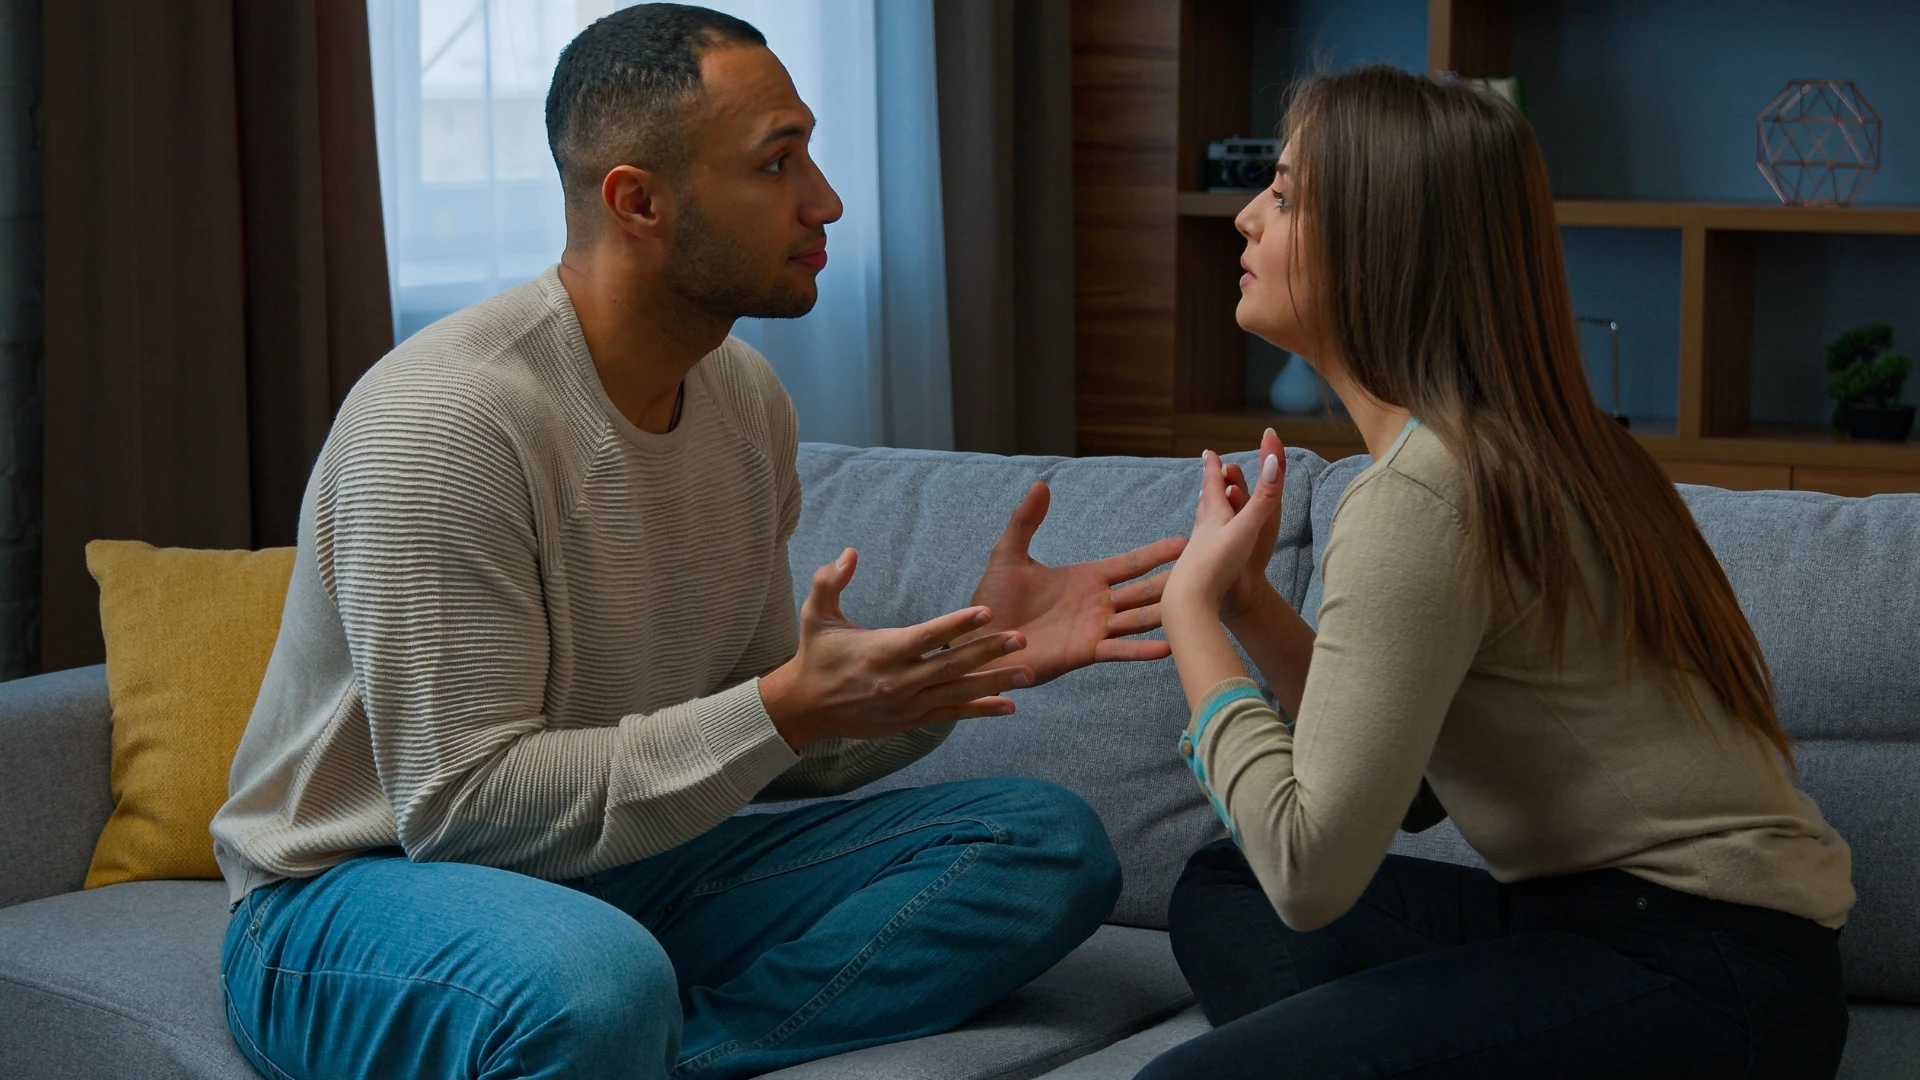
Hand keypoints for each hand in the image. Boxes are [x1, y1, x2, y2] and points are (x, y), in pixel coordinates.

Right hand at [760, 549, 1036, 749]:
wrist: (805, 708)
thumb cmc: (815, 654)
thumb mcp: (814, 615)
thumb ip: (830, 581)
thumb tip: (850, 552)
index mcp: (881, 651)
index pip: (926, 636)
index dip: (957, 624)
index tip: (987, 611)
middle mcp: (898, 680)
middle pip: (951, 665)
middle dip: (989, 652)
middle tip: (1022, 639)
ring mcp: (907, 704)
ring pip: (958, 693)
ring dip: (995, 683)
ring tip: (1027, 674)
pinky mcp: (911, 719)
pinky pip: (952, 714)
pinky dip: (980, 711)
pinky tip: (1008, 706)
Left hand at [965, 483, 1187, 685]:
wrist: (978, 642)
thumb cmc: (992, 601)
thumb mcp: (1009, 555)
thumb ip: (1026, 521)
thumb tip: (1041, 484)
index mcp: (1085, 578)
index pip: (1130, 563)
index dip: (1158, 553)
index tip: (1187, 541)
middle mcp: (1097, 603)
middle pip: (1145, 590)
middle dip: (1175, 581)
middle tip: (1209, 571)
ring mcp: (1094, 629)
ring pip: (1140, 618)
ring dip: (1167, 613)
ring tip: (1198, 607)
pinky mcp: (1084, 652)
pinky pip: (1119, 649)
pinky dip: (1142, 650)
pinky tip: (1168, 647)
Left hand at [1166, 444, 1285, 616]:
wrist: (1191, 602)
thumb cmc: (1219, 563)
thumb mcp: (1247, 528)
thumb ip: (1262, 498)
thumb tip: (1272, 459)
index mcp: (1214, 517)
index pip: (1212, 486)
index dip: (1212, 468)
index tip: (1207, 452)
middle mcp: (1202, 531)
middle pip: (1205, 503)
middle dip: (1209, 487)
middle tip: (1207, 474)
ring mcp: (1196, 552)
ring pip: (1201, 525)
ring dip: (1205, 511)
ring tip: (1204, 506)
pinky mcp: (1196, 572)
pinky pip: (1200, 549)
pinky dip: (1204, 540)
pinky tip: (1201, 550)